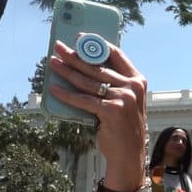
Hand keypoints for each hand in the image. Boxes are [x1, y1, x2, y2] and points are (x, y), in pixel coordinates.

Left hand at [47, 37, 147, 188]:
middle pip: (97, 66)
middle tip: (58, 48)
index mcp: (137, 80)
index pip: (116, 54)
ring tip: (53, 64)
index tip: (81, 38)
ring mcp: (124, 98)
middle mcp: (132, 87)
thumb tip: (84, 67)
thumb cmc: (123, 126)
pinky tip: (54, 89)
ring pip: (88, 82)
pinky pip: (84, 100)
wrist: (129, 154)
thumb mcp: (124, 100)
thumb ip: (113, 84)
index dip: (97, 44)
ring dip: (67, 71)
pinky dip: (66, 94)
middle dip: (74, 56)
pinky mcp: (112, 111)